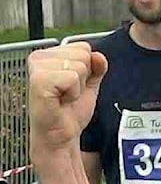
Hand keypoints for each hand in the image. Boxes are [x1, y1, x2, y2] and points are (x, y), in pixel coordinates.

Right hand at [27, 44, 106, 168]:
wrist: (62, 136)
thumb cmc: (69, 113)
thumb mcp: (89, 86)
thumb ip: (96, 68)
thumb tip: (98, 55)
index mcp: (49, 55)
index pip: (83, 47)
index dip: (86, 70)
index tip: (73, 87)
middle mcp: (40, 58)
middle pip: (83, 54)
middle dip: (83, 78)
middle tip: (69, 94)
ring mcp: (38, 68)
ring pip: (80, 65)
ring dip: (78, 87)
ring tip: (65, 98)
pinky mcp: (40, 80)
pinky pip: (72, 77)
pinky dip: (73, 92)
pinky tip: (62, 100)